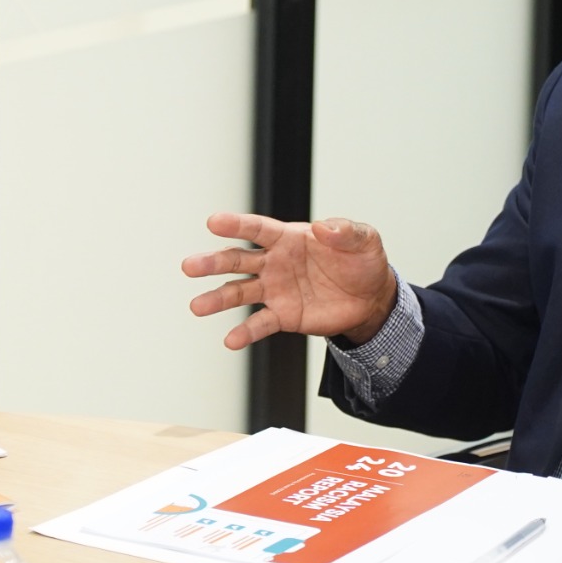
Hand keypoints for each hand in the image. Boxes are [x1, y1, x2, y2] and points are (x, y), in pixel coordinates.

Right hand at [180, 213, 397, 349]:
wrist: (371, 298)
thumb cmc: (361, 262)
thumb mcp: (364, 240)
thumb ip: (345, 231)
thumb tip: (323, 228)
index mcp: (289, 238)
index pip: (257, 229)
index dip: (236, 225)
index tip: (213, 222)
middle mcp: (275, 262)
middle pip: (237, 260)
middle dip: (213, 263)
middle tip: (190, 266)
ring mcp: (275, 290)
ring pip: (239, 292)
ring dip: (217, 299)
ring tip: (197, 306)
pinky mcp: (283, 315)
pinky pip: (260, 324)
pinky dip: (245, 332)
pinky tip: (231, 340)